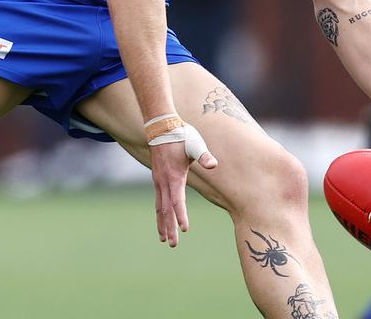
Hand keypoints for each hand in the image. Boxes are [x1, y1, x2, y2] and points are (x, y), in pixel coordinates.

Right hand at [147, 121, 216, 246]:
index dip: (180, 215)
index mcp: (174, 176)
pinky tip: (161, 221)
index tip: (184, 229)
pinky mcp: (157, 179)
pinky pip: (157, 201)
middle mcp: (163, 182)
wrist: (162, 127)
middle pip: (165, 210)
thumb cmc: (181, 136)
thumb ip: (204, 156)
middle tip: (172, 244)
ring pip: (159, 208)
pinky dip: (159, 214)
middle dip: (169, 227)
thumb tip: (213, 164)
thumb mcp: (195, 144)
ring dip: (162, 224)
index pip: (176, 201)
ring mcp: (158, 181)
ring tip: (164, 239)